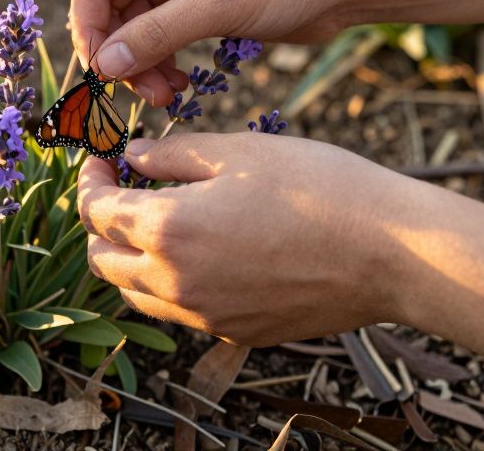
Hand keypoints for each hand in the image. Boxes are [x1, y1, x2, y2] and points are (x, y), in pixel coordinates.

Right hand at [69, 0, 365, 103]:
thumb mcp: (217, 7)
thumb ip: (155, 35)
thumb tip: (103, 65)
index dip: (88, 27)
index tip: (100, 71)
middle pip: (109, 8)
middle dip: (119, 53)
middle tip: (140, 92)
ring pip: (134, 27)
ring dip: (142, 64)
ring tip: (166, 96)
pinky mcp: (197, 0)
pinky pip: (160, 35)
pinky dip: (162, 62)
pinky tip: (179, 85)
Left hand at [77, 132, 418, 345]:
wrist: (394, 253)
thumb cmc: (321, 189)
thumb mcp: (239, 151)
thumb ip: (172, 155)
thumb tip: (132, 155)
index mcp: (169, 230)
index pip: (96, 212)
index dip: (90, 181)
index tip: (101, 161)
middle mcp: (177, 283)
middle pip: (102, 261)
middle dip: (97, 225)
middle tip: (118, 191)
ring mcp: (206, 316)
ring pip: (136, 295)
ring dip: (129, 259)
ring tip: (155, 222)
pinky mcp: (237, 333)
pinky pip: (181, 313)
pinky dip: (170, 284)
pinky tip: (200, 251)